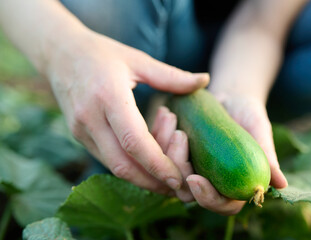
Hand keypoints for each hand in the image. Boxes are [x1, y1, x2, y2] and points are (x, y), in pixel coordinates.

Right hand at [46, 30, 208, 194]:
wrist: (59, 53)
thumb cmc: (101, 53)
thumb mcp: (138, 60)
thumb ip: (172, 76)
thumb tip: (205, 80)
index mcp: (108, 96)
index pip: (133, 141)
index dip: (157, 164)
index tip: (178, 177)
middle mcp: (90, 118)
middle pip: (122, 164)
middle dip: (151, 181)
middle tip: (176, 186)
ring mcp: (80, 129)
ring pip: (113, 166)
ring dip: (141, 176)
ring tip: (165, 173)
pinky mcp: (78, 135)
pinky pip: (106, 157)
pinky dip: (128, 163)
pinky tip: (145, 157)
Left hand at [163, 93, 286, 214]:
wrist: (229, 97)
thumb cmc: (247, 114)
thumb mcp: (258, 130)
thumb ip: (266, 156)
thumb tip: (281, 184)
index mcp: (232, 184)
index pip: (222, 204)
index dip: (207, 198)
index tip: (194, 179)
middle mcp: (209, 181)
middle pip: (188, 192)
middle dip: (178, 166)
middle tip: (179, 135)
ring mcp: (190, 167)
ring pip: (168, 173)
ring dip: (164, 147)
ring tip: (171, 117)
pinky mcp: (174, 153)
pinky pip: (158, 153)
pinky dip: (159, 133)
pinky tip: (166, 112)